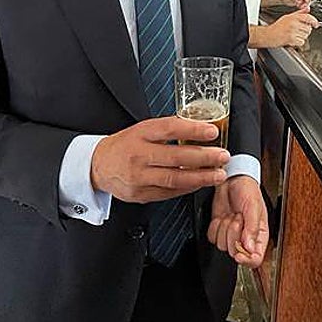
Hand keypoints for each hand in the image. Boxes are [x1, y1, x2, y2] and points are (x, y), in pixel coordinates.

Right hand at [90, 116, 228, 202]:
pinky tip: (200, 184)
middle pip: (175, 157)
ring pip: (174, 179)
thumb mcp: (142, 129)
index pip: (170, 129)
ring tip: (218, 175)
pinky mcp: (140, 194)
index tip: (212, 131)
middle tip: (222, 156)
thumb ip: (167, 129)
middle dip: (204, 158)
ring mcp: (139, 177)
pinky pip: (169, 193)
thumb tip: (199, 127)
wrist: (99, 165)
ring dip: (200, 178)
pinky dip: (187, 188)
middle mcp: (139, 155)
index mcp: (140, 134)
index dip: (193, 130)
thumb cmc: (125, 144)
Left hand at [207, 176, 268, 268]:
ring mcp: (231, 234)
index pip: (255, 259)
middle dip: (234, 234)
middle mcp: (245, 238)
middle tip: (238, 218)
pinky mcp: (218, 229)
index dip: (246, 260)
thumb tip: (250, 248)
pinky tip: (222, 217)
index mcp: (259, 235)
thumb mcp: (254, 207)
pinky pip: (212, 238)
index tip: (239, 254)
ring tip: (232, 215)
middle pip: (235, 252)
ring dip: (224, 228)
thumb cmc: (248, 190)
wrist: (232, 179)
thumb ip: (252, 228)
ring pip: (222, 245)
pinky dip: (215, 227)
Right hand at [267, 11, 318, 47]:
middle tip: (299, 31)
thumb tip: (308, 9)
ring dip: (302, 37)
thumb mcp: (287, 17)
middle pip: (308, 28)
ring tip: (295, 35)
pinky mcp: (291, 39)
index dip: (314, 21)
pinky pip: (302, 42)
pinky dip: (299, 42)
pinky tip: (293, 40)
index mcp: (293, 17)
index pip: (308, 17)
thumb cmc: (277, 27)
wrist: (268, 35)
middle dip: (306, 31)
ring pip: (306, 35)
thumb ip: (299, 13)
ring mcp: (292, 31)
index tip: (316, 24)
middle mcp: (293, 23)